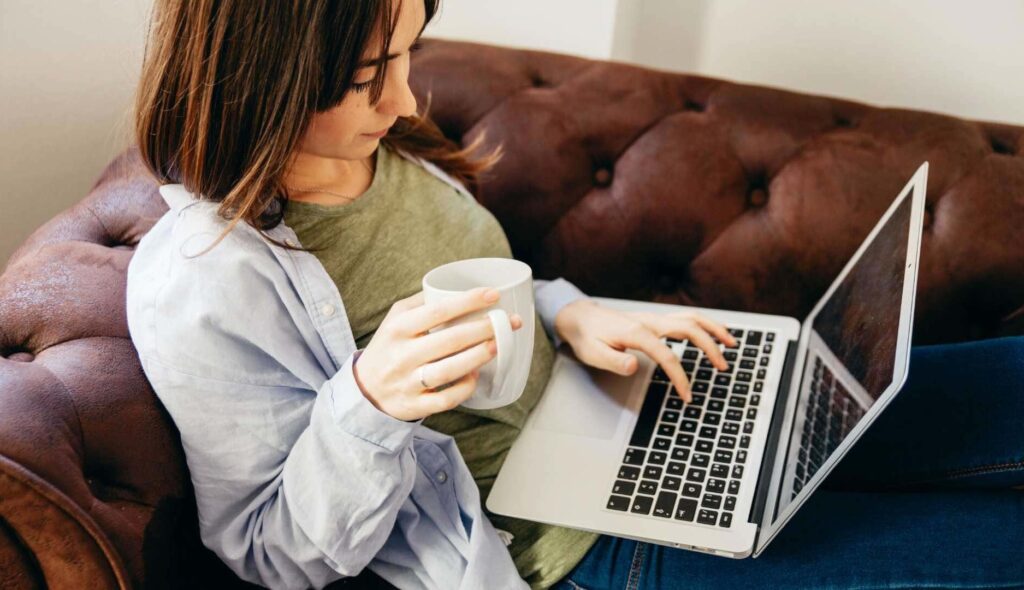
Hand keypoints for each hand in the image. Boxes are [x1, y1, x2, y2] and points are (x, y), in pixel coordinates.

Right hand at [353, 287, 522, 420]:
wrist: (364, 390)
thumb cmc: (389, 347)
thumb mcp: (395, 319)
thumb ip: (421, 303)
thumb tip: (458, 288)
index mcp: (398, 328)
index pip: (438, 311)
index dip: (468, 302)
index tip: (493, 294)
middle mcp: (402, 355)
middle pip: (450, 340)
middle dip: (484, 329)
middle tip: (509, 322)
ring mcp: (408, 382)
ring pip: (449, 370)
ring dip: (478, 357)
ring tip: (499, 346)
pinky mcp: (415, 406)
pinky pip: (446, 399)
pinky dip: (464, 388)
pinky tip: (475, 375)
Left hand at [553, 299, 735, 401]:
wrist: (579, 316)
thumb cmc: (586, 336)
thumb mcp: (592, 353)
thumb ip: (613, 361)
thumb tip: (634, 366)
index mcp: (636, 331)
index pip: (667, 355)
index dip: (679, 376)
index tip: (687, 395)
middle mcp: (649, 321)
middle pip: (688, 328)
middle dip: (709, 347)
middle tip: (723, 367)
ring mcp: (654, 318)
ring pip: (691, 318)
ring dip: (713, 329)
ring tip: (731, 343)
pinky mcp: (655, 319)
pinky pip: (685, 318)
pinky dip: (703, 324)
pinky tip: (714, 332)